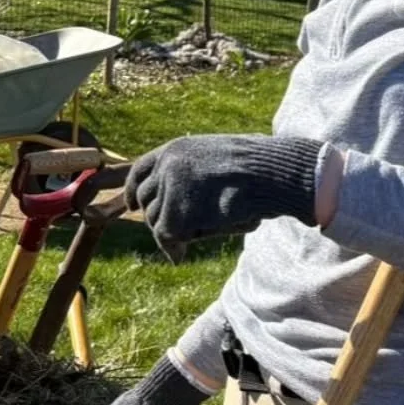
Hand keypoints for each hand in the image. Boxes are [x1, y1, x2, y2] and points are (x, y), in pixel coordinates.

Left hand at [126, 134, 321, 259]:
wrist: (272, 174)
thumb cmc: (258, 168)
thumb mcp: (219, 159)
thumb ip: (195, 172)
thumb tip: (181, 195)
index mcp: (176, 149)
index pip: (140, 170)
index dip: (133, 190)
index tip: (131, 206)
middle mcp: (167, 165)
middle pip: (145, 199)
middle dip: (155, 218)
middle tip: (171, 235)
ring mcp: (171, 187)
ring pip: (155, 220)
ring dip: (170, 234)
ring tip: (190, 239)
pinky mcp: (178, 212)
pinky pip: (166, 237)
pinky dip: (172, 249)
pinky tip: (180, 256)